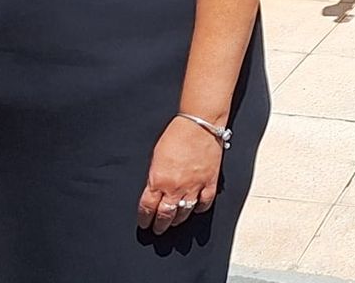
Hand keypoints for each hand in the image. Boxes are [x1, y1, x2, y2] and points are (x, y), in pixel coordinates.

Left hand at [137, 118, 219, 233]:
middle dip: (160, 225)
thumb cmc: (176, 134)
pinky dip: (200, 208)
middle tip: (158, 229)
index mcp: (158, 180)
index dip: (145, 219)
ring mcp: (194, 186)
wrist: (199, 124)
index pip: (147, 208)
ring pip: (184, 212)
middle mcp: (175, 187)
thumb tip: (155, 190)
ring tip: (175, 222)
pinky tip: (196, 209)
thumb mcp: (156, 157)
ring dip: (178, 220)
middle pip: (165, 215)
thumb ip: (155, 176)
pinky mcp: (210, 182)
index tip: (144, 222)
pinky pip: (205, 203)